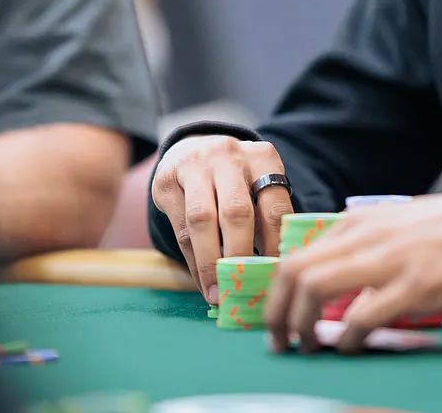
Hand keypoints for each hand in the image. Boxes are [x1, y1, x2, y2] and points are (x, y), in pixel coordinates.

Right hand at [150, 135, 294, 302]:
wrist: (193, 147)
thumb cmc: (235, 178)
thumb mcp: (259, 184)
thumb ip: (267, 217)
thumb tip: (274, 272)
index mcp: (262, 157)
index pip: (274, 207)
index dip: (276, 246)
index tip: (274, 276)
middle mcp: (227, 155)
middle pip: (236, 212)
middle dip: (239, 256)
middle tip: (241, 287)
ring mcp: (193, 165)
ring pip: (202, 219)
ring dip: (210, 262)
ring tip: (216, 292)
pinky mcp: (165, 179)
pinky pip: (180, 227)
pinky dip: (192, 259)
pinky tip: (201, 279)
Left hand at [265, 175, 441, 353]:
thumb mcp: (403, 223)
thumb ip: (370, 245)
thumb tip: (341, 280)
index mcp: (362, 220)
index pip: (298, 256)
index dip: (279, 293)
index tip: (279, 317)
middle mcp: (367, 235)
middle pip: (294, 273)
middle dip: (277, 314)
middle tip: (280, 342)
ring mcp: (390, 261)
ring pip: (315, 290)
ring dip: (301, 326)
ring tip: (307, 348)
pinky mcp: (417, 288)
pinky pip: (362, 318)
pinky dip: (349, 340)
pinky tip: (354, 349)